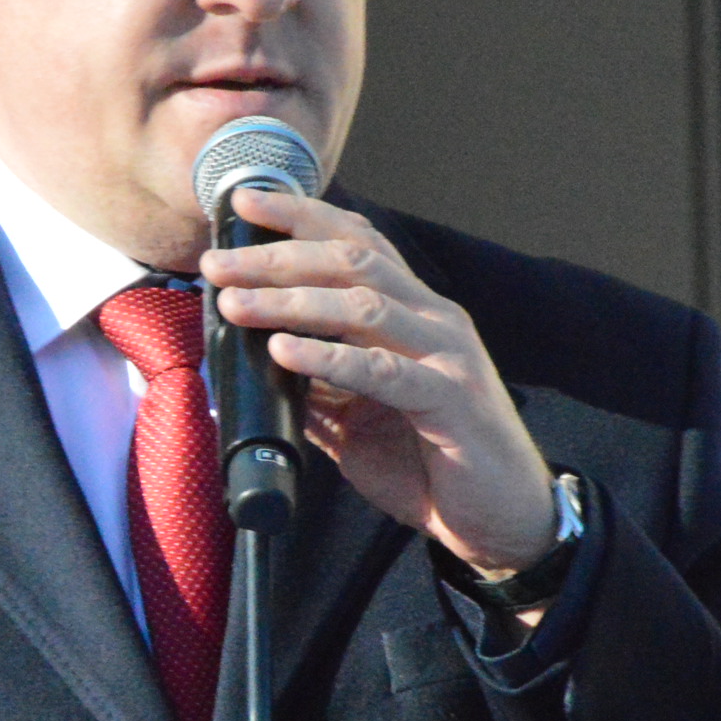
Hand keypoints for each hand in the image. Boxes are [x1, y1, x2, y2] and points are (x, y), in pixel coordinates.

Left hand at [202, 187, 559, 574]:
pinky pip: (383, 370)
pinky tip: (286, 351)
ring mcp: (447, 355)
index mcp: (415, 312)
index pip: (358, 241)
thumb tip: (253, 366)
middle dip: (278, 255)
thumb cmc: (431, 465)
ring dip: (291, 300)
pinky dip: (330, 357)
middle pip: (352, 261)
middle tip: (217, 261)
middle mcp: (434, 319)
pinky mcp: (451, 400)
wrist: (502, 519)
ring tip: (235, 304)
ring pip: (365, 304)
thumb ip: (316, 388)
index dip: (301, 215)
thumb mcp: (358, 419)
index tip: (243, 201)